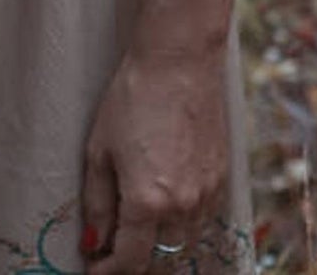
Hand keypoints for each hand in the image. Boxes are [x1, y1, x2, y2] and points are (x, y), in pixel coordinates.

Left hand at [80, 43, 229, 272]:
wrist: (179, 62)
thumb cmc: (132, 98)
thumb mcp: (100, 150)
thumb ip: (98, 204)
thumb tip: (94, 243)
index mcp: (148, 201)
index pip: (131, 261)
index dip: (110, 271)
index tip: (96, 268)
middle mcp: (183, 206)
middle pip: (161, 259)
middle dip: (135, 261)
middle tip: (113, 248)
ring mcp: (207, 195)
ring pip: (184, 243)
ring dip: (160, 244)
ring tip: (137, 225)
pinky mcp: (222, 180)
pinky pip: (202, 219)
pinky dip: (182, 223)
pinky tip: (166, 202)